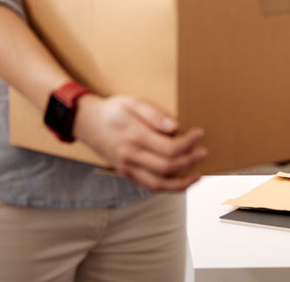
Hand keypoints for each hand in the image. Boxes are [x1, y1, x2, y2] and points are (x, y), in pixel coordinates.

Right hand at [72, 94, 206, 190]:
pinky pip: (149, 185)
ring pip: (158, 184)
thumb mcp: (132, 102)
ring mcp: (127, 168)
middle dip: (189, 160)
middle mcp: (130, 156)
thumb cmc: (112, 109)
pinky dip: (167, 187)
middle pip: (167, 167)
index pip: (169, 147)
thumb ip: (153, 114)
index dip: (189, 142)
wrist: (85, 122)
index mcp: (134, 136)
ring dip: (181, 183)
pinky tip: (180, 181)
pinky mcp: (126, 173)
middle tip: (203, 151)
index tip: (200, 133)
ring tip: (198, 175)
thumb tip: (175, 126)